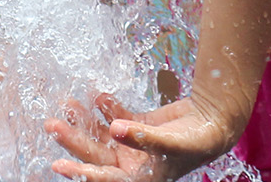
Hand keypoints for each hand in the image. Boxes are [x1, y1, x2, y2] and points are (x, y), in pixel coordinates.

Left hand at [47, 94, 237, 181]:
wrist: (218, 121)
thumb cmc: (198, 140)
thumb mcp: (171, 144)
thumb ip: (142, 137)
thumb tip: (113, 128)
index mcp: (139, 177)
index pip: (103, 178)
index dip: (80, 172)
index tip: (58, 164)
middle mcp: (132, 164)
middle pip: (95, 153)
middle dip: (74, 139)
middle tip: (52, 124)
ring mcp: (134, 145)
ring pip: (101, 135)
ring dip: (85, 121)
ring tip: (68, 103)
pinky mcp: (139, 126)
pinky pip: (117, 117)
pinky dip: (107, 108)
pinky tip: (98, 96)